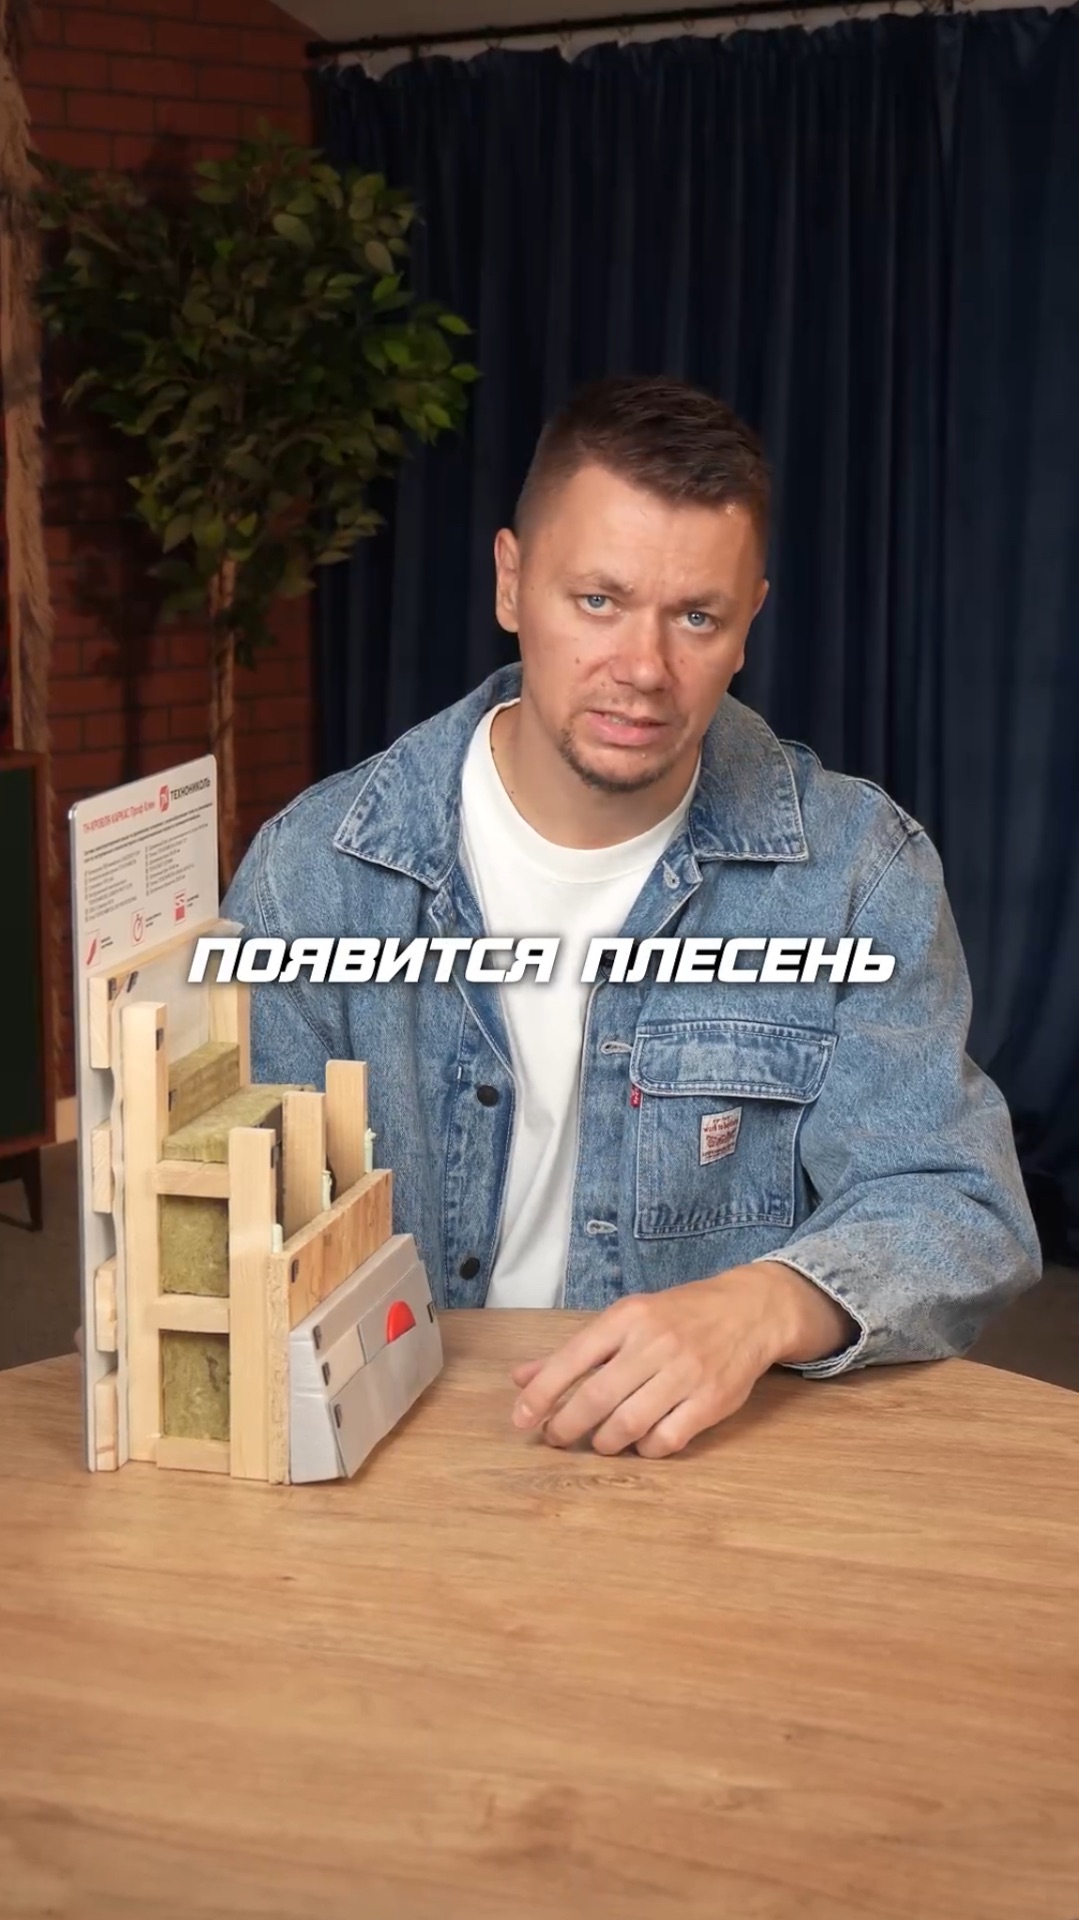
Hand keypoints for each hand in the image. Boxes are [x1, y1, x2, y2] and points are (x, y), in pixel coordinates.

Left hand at [510, 1262, 855, 1457]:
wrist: (749, 1311)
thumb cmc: (678, 1316)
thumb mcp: (627, 1319)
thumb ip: (575, 1351)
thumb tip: (521, 1377)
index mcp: (628, 1318)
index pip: (572, 1358)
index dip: (541, 1393)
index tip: (521, 1418)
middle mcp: (655, 1343)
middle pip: (596, 1397)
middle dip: (566, 1425)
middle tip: (554, 1437)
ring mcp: (685, 1372)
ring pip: (628, 1424)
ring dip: (603, 1441)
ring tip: (598, 1441)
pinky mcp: (710, 1401)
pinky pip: (666, 1440)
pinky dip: (645, 1449)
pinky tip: (640, 1443)